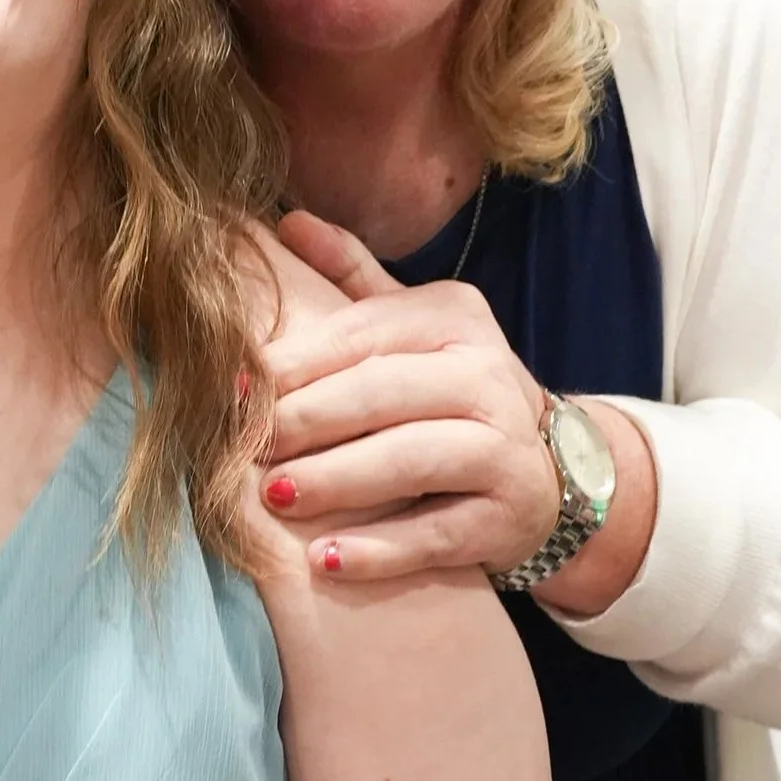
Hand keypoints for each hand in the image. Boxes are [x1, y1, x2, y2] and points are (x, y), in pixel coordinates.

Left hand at [262, 211, 559, 581]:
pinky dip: (381, 549)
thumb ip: (351, 275)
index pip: (362, 336)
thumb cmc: (446, 393)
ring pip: (410, 461)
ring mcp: (504, 450)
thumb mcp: (411, 326)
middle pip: (382, 394)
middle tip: (244, 444)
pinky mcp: (507, 518)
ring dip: (336, 480)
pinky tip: (326, 560)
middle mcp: (487, 376)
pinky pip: (437, 535)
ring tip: (275, 496)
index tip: (235, 388)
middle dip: (306, 419)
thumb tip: (287, 220)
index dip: (294, 363)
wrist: (544, 474)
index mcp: (455, 320)